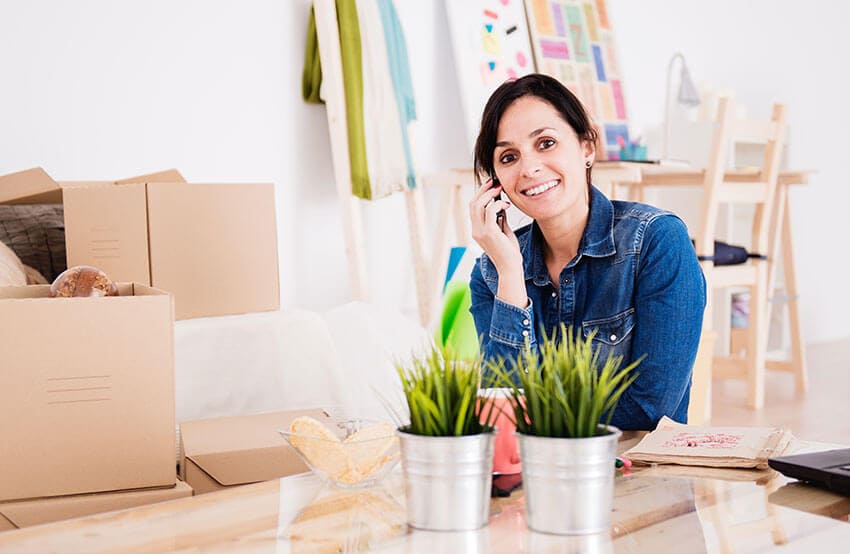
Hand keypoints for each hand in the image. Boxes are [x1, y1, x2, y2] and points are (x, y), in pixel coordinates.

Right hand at [469, 179, 525, 306]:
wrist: (510, 267)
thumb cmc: (508, 251)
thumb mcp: (502, 231)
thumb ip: (499, 219)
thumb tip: (500, 206)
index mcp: (477, 230)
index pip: (473, 207)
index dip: (480, 194)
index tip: (491, 185)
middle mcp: (476, 230)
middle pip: (473, 203)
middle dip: (483, 190)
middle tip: (495, 183)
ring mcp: (481, 232)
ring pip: (478, 205)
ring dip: (490, 194)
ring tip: (500, 189)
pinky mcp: (489, 233)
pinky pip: (489, 212)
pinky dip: (498, 204)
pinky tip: (506, 204)